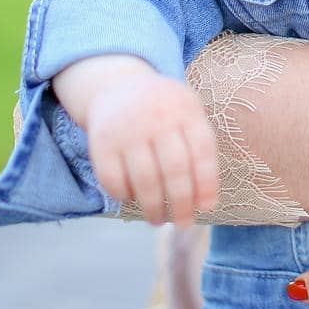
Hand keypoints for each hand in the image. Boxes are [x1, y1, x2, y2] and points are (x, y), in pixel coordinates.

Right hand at [82, 62, 218, 226]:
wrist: (118, 85)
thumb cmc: (164, 111)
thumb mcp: (188, 113)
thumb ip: (201, 151)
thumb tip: (207, 203)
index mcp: (185, 109)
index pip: (202, 152)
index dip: (207, 184)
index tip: (207, 208)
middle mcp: (157, 117)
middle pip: (175, 170)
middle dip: (181, 204)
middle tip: (183, 223)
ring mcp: (127, 129)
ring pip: (145, 180)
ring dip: (153, 208)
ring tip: (158, 221)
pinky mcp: (101, 141)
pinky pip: (113, 179)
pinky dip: (124, 195)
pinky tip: (132, 200)